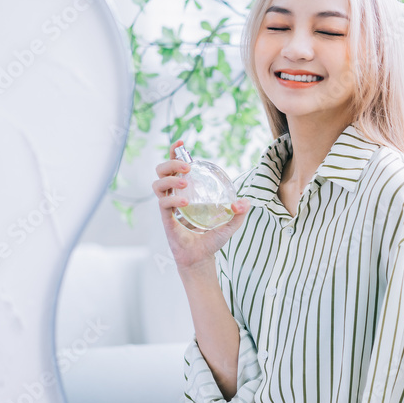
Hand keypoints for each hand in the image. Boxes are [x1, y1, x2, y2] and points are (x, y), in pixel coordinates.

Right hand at [152, 139, 251, 270]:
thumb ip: (239, 212)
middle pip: (161, 171)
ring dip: (170, 179)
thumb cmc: (211, 239)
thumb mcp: (230, 224)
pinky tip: (186, 203)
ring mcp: (168, 208)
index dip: (176, 153)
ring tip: (185, 181)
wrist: (202, 259)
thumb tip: (246, 201)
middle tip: (187, 167)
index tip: (181, 143)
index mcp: (186, 192)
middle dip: (171, 163)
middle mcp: (174, 196)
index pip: (176, 168)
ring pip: (157, 184)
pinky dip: (173, 200)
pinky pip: (163, 204)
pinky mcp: (166, 220)